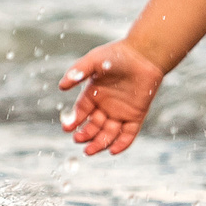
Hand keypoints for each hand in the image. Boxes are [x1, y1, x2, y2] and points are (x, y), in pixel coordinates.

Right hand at [57, 40, 163, 155]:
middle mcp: (106, 106)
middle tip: (78, 140)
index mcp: (93, 94)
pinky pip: (128, 134)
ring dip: (99, 143)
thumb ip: (78, 72)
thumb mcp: (94, 61)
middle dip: (85, 135)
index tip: (67, 128)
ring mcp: (121, 112)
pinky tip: (113, 151)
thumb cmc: (117, 55)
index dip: (74, 121)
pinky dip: (121, 144)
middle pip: (93, 126)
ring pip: (108, 133)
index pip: (81, 113)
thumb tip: (61, 86)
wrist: (144, 54)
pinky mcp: (136, 116)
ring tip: (90, 151)